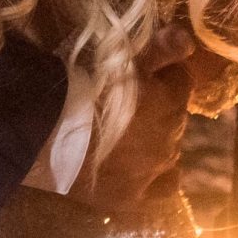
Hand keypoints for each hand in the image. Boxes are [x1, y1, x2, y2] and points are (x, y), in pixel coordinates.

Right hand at [67, 22, 192, 217]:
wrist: (49, 135)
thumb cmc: (85, 90)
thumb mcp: (122, 61)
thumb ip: (161, 49)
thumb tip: (189, 39)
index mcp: (170, 102)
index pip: (182, 81)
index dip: (165, 74)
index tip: (144, 72)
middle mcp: (171, 138)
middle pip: (176, 116)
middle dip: (161, 106)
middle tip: (130, 101)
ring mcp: (154, 171)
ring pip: (170, 150)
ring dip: (157, 139)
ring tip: (129, 133)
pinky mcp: (134, 197)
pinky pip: (163, 187)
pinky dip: (158, 175)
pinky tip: (143, 168)